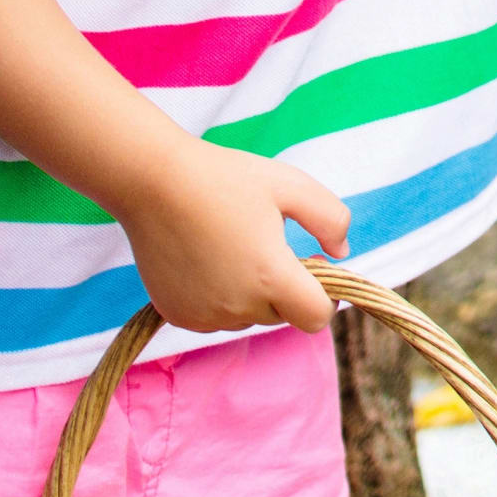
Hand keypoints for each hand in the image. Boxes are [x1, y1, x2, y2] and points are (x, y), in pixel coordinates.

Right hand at [116, 139, 350, 335]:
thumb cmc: (227, 179)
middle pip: (283, 315)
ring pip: (249, 318)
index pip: (316, 317)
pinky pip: (215, 318)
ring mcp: (203, 315)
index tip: (315, 266)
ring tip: (237, 247)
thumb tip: (341, 252)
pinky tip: (211, 260)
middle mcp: (236, 307)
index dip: (326, 296)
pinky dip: (222, 298)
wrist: (155, 183)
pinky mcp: (176, 315)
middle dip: (288, 288)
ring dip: (254, 294)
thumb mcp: (293, 186)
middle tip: (271, 245)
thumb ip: (331, 220)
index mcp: (270, 278)